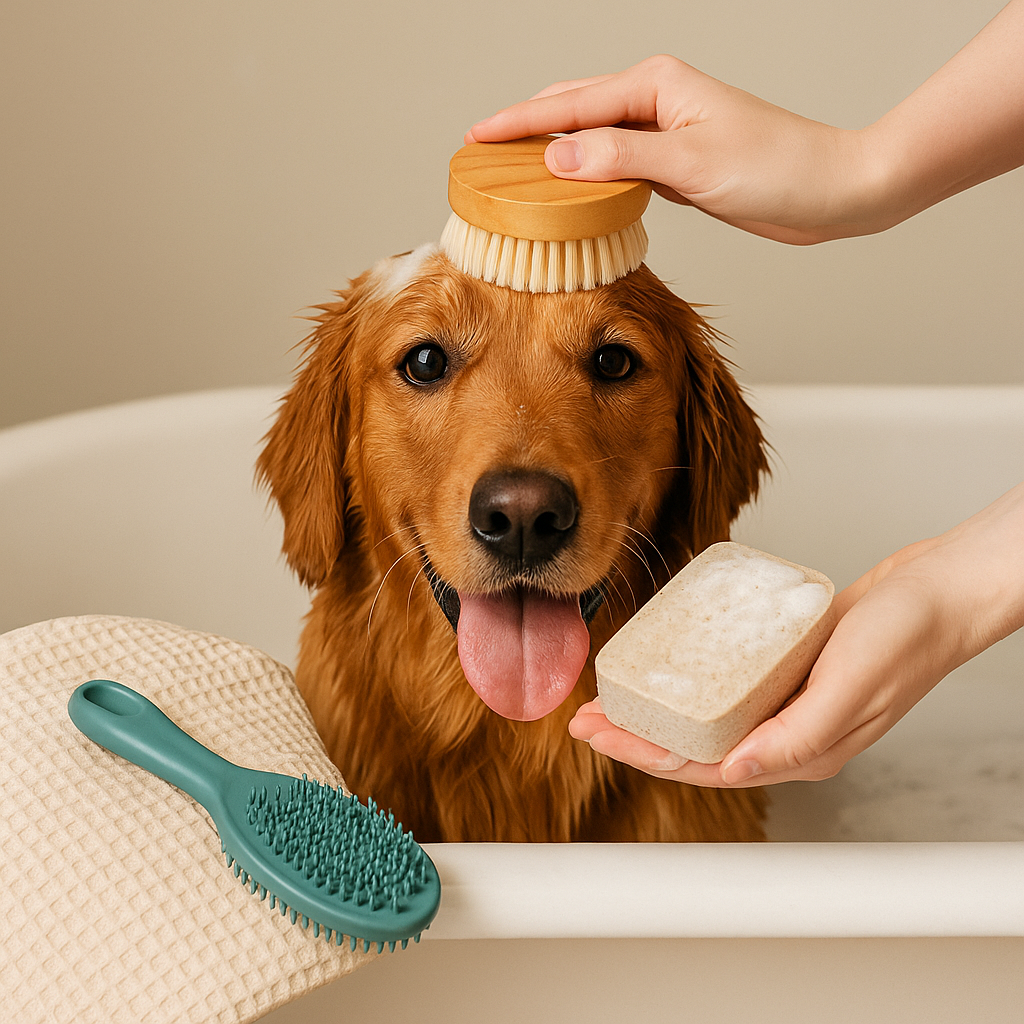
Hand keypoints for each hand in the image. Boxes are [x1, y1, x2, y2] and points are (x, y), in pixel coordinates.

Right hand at [467, 5, 1023, 244]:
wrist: (832, 192)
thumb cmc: (777, 169)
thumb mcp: (692, 164)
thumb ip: (622, 159)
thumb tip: (558, 158)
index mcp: (656, 85)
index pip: (570, 104)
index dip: (518, 122)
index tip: (475, 137)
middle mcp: (657, 102)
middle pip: (574, 111)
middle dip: (526, 130)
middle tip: (480, 153)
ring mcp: (665, 133)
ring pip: (592, 139)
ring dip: (553, 155)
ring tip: (511, 175)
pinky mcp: (676, 165)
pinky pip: (615, 166)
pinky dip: (586, 178)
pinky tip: (568, 195)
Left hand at [570, 482, 1023, 786]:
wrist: (936, 591)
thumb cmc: (906, 637)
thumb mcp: (850, 687)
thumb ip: (795, 736)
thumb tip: (735, 769)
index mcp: (798, 750)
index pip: (704, 766)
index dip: (643, 753)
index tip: (596, 733)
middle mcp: (787, 732)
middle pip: (695, 744)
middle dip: (636, 735)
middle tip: (586, 715)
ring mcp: (786, 700)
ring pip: (707, 716)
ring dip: (659, 708)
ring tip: (615, 693)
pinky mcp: (788, 668)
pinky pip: (728, 682)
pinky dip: (692, 679)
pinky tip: (669, 664)